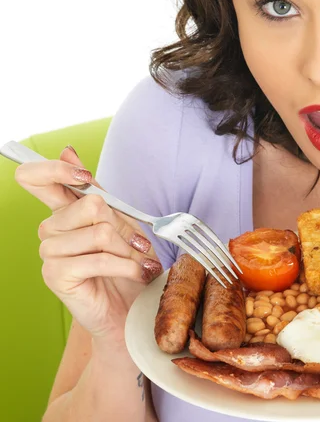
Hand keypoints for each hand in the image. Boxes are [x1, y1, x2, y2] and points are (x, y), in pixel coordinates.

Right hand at [15, 145, 161, 343]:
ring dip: (129, 250)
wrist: (129, 311)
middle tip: (138, 244)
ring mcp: (49, 252)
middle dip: (125, 225)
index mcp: (63, 209)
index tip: (85, 180)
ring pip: (99, 232)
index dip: (56, 169)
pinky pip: (98, 258)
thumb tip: (68, 151)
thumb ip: (94, 189)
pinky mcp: (55, 275)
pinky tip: (137, 273)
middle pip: (90, 204)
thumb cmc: (125, 265)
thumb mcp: (118, 221)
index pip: (36, 177)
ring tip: (140, 263)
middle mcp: (50, 228)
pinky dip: (126, 266)